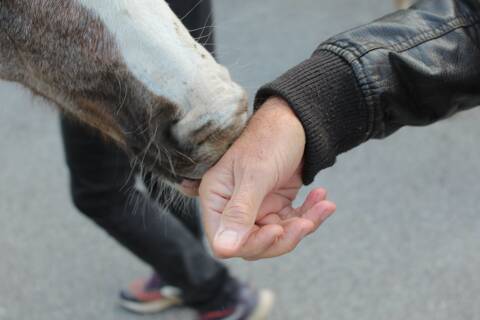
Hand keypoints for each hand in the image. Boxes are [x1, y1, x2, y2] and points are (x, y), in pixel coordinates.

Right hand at [199, 97, 335, 259]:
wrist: (297, 119)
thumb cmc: (269, 137)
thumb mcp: (255, 174)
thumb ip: (239, 212)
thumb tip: (223, 250)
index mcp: (217, 198)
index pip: (223, 240)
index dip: (249, 244)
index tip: (275, 230)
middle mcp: (233, 206)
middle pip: (252, 244)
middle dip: (281, 238)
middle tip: (304, 223)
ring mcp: (256, 207)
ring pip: (276, 237)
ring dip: (302, 226)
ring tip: (322, 206)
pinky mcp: (277, 204)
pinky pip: (292, 222)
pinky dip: (310, 215)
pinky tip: (323, 200)